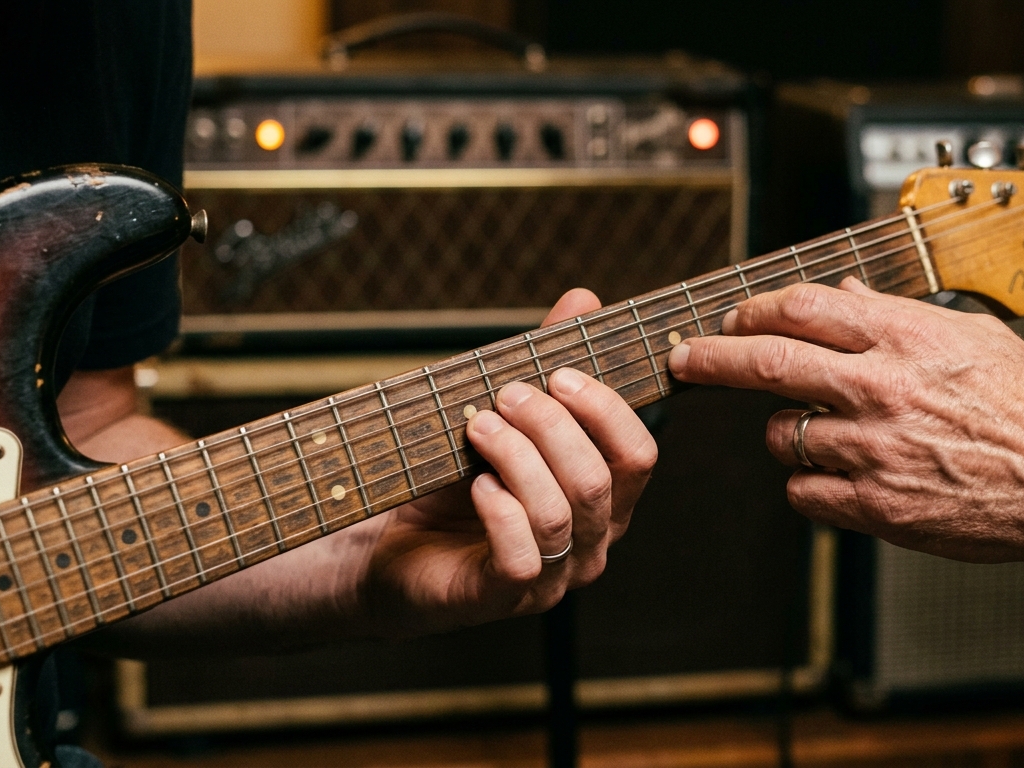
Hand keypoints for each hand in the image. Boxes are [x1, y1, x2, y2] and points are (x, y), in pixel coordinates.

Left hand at [351, 289, 657, 636]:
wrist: (385, 548)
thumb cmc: (451, 483)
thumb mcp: (501, 415)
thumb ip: (544, 363)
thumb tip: (582, 300)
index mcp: (604, 498)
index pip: (638, 455)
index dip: (605, 409)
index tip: (557, 372)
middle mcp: (591, 541)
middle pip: (600, 478)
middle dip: (551, 425)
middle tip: (503, 394)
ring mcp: (553, 578)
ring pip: (561, 512)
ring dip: (517, 457)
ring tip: (476, 427)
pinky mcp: (505, 599)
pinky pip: (523, 557)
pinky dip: (499, 509)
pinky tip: (474, 483)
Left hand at [667, 278, 1023, 567]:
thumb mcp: (972, 335)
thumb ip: (899, 313)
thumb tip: (845, 292)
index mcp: (904, 337)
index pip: (802, 308)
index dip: (753, 310)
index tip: (732, 317)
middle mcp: (880, 388)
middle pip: (766, 364)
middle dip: (711, 357)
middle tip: (684, 358)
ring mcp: (874, 450)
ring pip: (781, 435)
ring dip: (785, 432)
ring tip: (821, 433)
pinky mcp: (877, 505)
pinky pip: (803, 492)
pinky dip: (807, 483)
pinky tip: (838, 475)